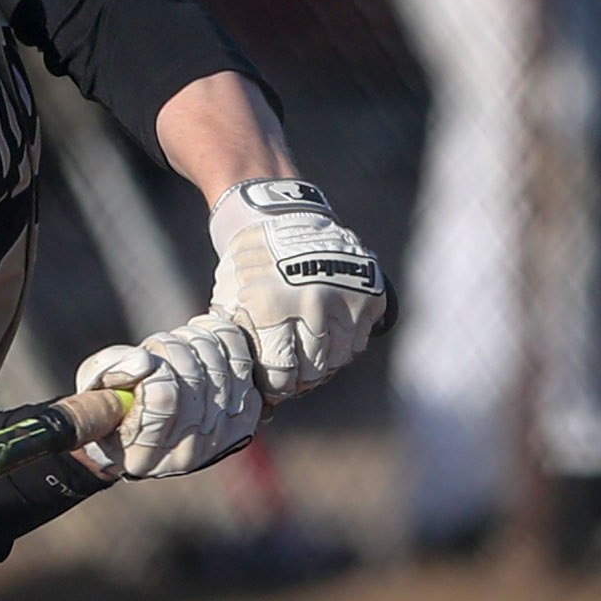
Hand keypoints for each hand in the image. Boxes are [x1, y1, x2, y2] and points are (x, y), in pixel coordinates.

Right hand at [75, 313, 260, 479]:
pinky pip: (242, 360)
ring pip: (219, 365)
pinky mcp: (246, 416)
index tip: (144, 361)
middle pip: (194, 376)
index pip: (163, 394)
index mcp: (144, 452)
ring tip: (178, 346)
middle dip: (171, 348)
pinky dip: (221, 338)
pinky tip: (202, 340)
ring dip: (194, 341)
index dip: (154, 366)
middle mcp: (188, 453)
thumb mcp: (95, 386)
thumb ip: (110, 371)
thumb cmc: (114, 403)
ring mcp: (222, 437)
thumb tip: (144, 362)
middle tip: (158, 348)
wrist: (151, 425)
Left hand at [207, 179, 388, 401]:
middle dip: (300, 377)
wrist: (285, 213)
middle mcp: (311, 304)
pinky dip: (345, 342)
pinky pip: (359, 340)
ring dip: (324, 360)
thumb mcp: (230, 292)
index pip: (281, 374)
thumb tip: (242, 380)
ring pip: (339, 358)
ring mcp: (345, 298)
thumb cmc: (251, 260)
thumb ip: (236, 334)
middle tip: (292, 373)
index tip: (274, 387)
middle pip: (313, 371)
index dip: (276, 387)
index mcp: (272, 306)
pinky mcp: (369, 293)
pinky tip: (328, 331)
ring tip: (308, 349)